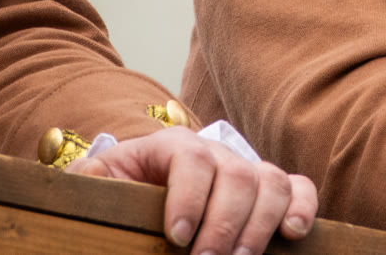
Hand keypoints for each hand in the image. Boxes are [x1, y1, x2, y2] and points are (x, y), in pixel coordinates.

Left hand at [67, 126, 317, 254]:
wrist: (150, 188)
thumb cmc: (126, 191)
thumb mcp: (102, 183)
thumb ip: (90, 181)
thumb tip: (82, 178)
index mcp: (172, 146)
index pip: (191, 160)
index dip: (189, 198)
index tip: (177, 238)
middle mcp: (217, 153)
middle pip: (237, 175)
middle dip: (224, 224)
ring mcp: (248, 169)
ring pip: (271, 183)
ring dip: (260, 225)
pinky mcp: (270, 189)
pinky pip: (299, 188)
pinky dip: (303, 208)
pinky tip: (292, 234)